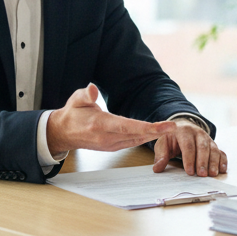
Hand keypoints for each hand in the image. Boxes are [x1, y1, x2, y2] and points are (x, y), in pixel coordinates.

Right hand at [46, 84, 176, 155]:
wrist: (63, 133)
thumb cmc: (72, 114)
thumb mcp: (76, 99)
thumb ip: (86, 94)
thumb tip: (93, 89)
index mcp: (100, 125)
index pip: (127, 126)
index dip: (146, 127)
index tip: (161, 125)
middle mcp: (106, 137)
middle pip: (135, 135)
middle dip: (156, 131)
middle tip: (173, 126)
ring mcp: (109, 144)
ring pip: (135, 141)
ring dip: (153, 135)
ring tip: (168, 129)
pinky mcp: (112, 147)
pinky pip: (131, 143)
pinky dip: (144, 138)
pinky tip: (155, 133)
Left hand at [153, 118, 227, 176]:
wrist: (183, 126)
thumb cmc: (172, 137)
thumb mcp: (163, 143)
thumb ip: (161, 155)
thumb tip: (157, 168)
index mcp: (184, 130)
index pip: (188, 144)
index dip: (189, 158)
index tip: (189, 171)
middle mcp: (198, 133)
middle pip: (203, 147)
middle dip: (203, 161)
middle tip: (202, 175)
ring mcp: (207, 138)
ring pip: (213, 149)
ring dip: (214, 162)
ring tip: (212, 174)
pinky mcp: (214, 144)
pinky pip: (221, 151)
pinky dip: (222, 160)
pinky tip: (222, 170)